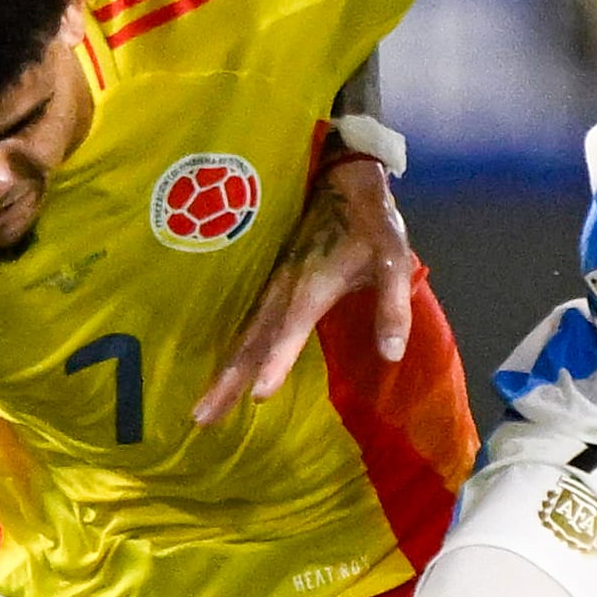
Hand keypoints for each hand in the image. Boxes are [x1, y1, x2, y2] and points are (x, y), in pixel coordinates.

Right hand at [192, 152, 415, 426]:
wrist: (341, 178)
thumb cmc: (370, 222)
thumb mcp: (393, 261)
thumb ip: (393, 309)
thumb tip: (391, 355)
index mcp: (312, 287)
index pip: (290, 329)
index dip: (276, 360)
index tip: (259, 392)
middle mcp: (283, 291)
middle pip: (251, 342)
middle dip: (228, 382)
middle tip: (202, 418)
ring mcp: (271, 287)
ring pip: (241, 336)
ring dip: (221, 373)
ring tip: (202, 409)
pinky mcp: (268, 284)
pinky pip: (244, 325)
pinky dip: (229, 353)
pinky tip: (221, 375)